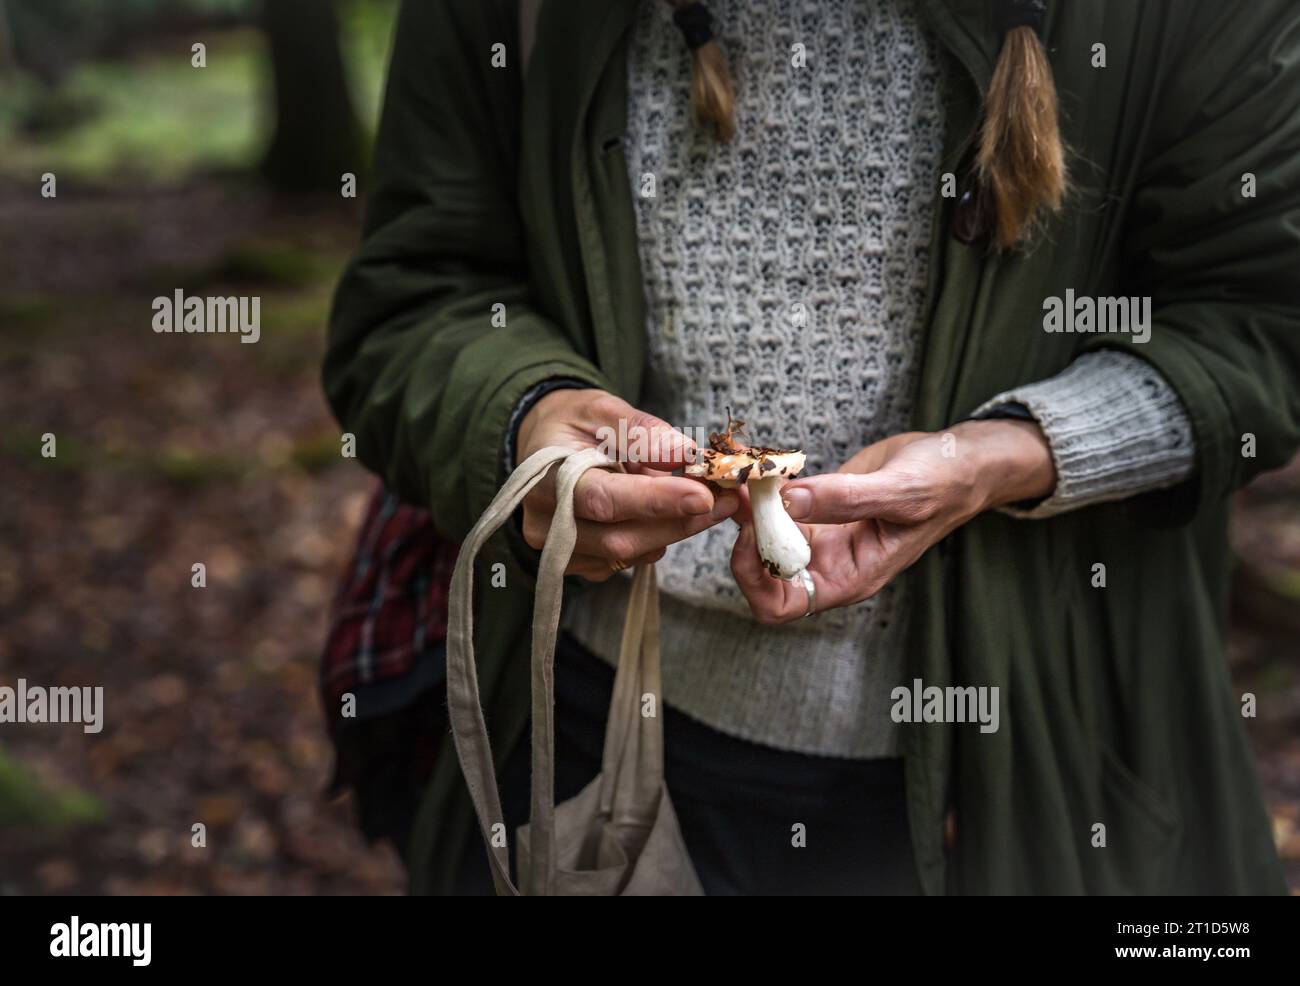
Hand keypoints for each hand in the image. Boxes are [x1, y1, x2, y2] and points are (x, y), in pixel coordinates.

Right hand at [516, 389, 738, 579]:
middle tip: (724, 500)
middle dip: (677, 521)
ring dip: (674, 529)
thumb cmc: (573, 424)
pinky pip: (626, 561)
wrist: (545, 445)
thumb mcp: (602, 409)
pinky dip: (656, 538)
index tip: (703, 495)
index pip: (603, 498)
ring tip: (705, 500)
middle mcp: (545, 523)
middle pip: (619, 538)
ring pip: (628, 554)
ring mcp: (558, 550)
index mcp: (543, 477)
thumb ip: (641, 431)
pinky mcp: (579, 563)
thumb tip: (684, 453)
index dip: (655, 501)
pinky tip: (670, 513)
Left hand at [729, 420, 1054, 623]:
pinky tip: (756, 461)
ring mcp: (818, 533)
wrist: (957, 460)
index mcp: (849, 576)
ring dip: (745, 507)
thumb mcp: (900, 492)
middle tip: (739, 495)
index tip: (752, 534)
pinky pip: (773, 504)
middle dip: (742, 538)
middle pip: (760, 572)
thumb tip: (787, 502)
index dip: (756, 577)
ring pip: (761, 534)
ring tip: (743, 471)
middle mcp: (827, 561)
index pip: (782, 604)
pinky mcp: (814, 505)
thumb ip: (844, 500)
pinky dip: (759, 486)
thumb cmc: (943, 485)